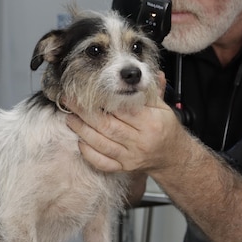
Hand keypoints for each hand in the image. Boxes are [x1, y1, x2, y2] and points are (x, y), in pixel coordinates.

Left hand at [64, 89, 187, 174]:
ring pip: (101, 144)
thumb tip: (137, 73)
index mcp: (151, 122)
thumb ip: (149, 91)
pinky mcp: (124, 167)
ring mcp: (131, 156)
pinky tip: (80, 141)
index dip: (103, 100)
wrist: (172, 157)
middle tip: (69, 101)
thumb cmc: (166, 129)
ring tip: (70, 118)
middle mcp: (140, 141)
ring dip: (82, 131)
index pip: (123, 109)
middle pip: (108, 126)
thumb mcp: (163, 107)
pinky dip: (89, 153)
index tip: (87, 90)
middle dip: (85, 113)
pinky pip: (103, 162)